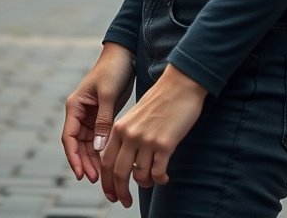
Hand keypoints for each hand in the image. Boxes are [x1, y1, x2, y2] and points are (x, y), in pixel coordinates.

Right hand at [61, 43, 134, 183]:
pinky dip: (102, 149)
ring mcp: (90, 115)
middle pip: (78, 144)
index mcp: (75, 106)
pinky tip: (108, 161)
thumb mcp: (108, 94)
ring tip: (101, 175)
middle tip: (94, 179)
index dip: (73, 157)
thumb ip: (104, 120)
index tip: (80, 173)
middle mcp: (79, 113)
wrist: (124, 55)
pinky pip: (99, 138)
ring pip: (88, 144)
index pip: (69, 137)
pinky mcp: (101, 116)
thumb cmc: (113, 70)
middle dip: (84, 162)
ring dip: (93, 158)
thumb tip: (99, 148)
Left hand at [100, 64, 206, 207]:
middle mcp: (130, 135)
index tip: (111, 194)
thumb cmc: (160, 99)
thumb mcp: (135, 115)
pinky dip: (160, 179)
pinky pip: (157, 172)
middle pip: (118, 173)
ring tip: (152, 181)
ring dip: (145, 184)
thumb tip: (123, 163)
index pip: (105, 162)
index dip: (106, 182)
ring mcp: (147, 140)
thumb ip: (126, 136)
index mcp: (120, 127)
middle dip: (120, 192)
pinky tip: (164, 177)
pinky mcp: (165, 143)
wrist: (181, 83)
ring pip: (139, 176)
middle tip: (125, 201)